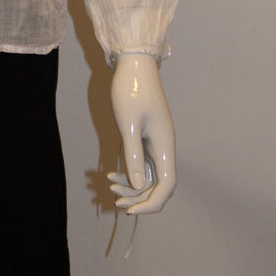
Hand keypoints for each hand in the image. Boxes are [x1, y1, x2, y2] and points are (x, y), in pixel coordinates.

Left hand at [107, 53, 175, 215]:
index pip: (167, 186)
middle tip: (114, 200)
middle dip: (138, 197)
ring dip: (131, 186)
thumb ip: (132, 154)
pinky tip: (110, 174)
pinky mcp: (145, 139)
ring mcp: (155, 144)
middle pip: (158, 186)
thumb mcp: (128, 123)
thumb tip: (135, 184)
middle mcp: (163, 148)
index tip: (131, 211)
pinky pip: (141, 165)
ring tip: (108, 184)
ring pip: (148, 177)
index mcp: (165, 146)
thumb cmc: (131, 90)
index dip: (152, 203)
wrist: (133, 64)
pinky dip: (128, 173)